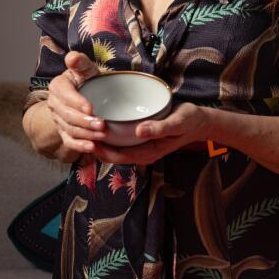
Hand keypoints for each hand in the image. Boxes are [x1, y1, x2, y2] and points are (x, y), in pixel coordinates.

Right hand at [45, 51, 109, 159]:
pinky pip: (69, 142)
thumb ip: (80, 62)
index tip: (91, 108)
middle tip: (102, 124)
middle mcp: (54, 104)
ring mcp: (58, 120)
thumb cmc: (86, 79)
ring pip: (70, 129)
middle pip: (67, 115)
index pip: (65, 95)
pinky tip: (91, 148)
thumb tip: (72, 57)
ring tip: (102, 135)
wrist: (84, 94)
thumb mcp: (85, 68)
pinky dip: (79, 146)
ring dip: (86, 134)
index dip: (76, 102)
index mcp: (58, 86)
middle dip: (84, 121)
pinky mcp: (64, 133)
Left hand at [91, 102, 209, 165]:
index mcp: (148, 153)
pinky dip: (108, 135)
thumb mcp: (177, 123)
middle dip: (95, 145)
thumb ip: (159, 128)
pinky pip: (119, 141)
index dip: (101, 149)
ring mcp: (140, 147)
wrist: (199, 122)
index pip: (117, 156)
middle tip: (80, 128)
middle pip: (111, 154)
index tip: (88, 135)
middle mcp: (141, 152)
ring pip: (113, 148)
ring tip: (84, 125)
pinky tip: (100, 122)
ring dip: (99, 140)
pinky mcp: (139, 138)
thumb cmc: (188, 122)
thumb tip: (139, 131)